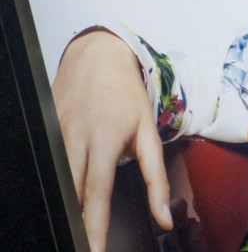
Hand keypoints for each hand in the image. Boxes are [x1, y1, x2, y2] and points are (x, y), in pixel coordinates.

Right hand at [52, 29, 171, 251]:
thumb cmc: (126, 94)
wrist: (97, 56)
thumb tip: (164, 218)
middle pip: (71, 193)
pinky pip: (47, 162)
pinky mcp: (43, 128)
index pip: (96, 194)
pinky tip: (60, 195)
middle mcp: (76, 138)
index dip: (93, 228)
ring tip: (73, 226)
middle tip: (83, 243)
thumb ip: (157, 178)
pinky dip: (54, 182)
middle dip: (75, 222)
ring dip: (65, 204)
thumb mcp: (149, 133)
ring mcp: (55, 132)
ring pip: (56, 181)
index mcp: (106, 140)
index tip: (93, 250)